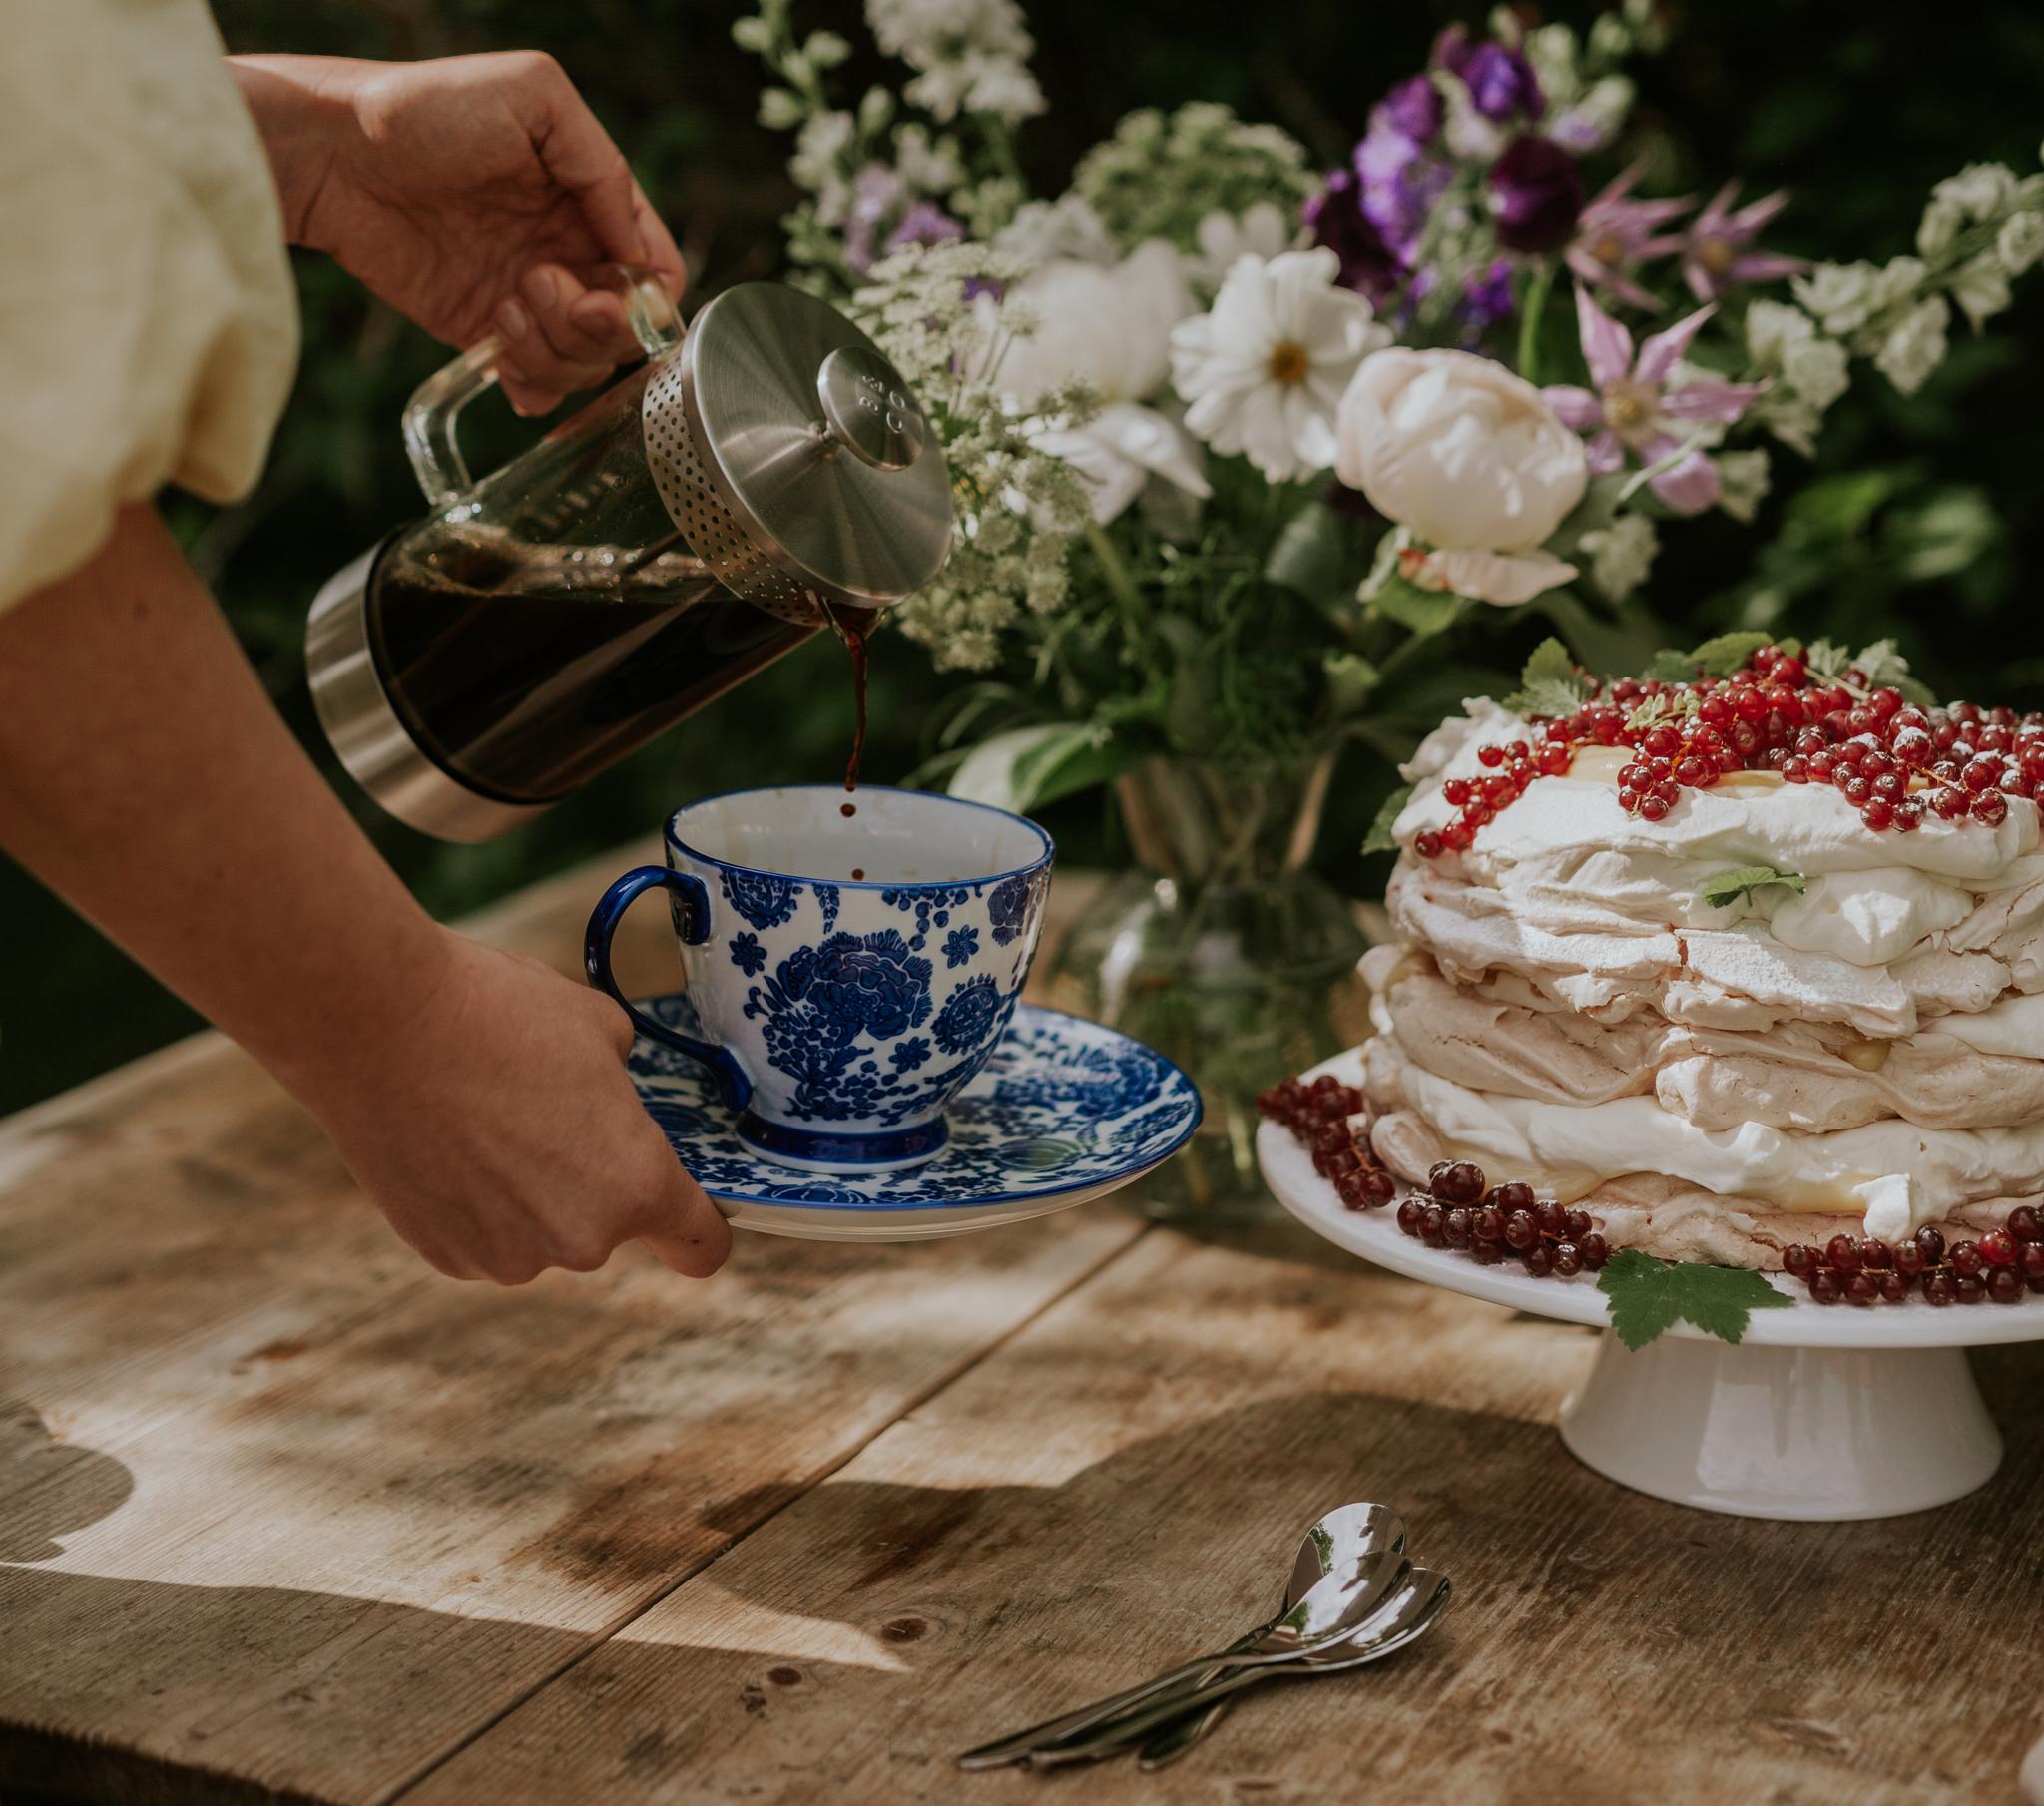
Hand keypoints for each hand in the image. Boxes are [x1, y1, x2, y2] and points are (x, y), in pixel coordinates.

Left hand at [233, 52, 684, 414]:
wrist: (334, 154)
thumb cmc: (426, 108)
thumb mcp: (535, 96)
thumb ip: (602, 166)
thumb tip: (636, 253)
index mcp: (591, 203)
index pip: (657, 270)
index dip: (649, 297)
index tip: (606, 292)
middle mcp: (568, 255)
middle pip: (626, 330)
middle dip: (595, 326)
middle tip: (539, 285)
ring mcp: (528, 299)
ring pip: (585, 365)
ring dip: (553, 350)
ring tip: (502, 305)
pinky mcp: (485, 332)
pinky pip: (537, 386)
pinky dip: (532, 388)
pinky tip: (501, 357)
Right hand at [306, 933, 730, 1283]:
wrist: (379, 1025)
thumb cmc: (501, 1013)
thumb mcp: (601, 1029)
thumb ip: (625, 1085)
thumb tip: (609, 1096)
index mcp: (636, 1186)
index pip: (701, 1245)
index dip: (701, 1228)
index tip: (687, 1208)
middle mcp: (579, 1242)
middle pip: (611, 1224)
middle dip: (594, 1178)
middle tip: (550, 1110)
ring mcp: (507, 1257)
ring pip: (543, 1230)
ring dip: (531, 1192)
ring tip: (490, 1116)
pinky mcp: (444, 1256)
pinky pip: (486, 1234)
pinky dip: (477, 1200)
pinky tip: (450, 1140)